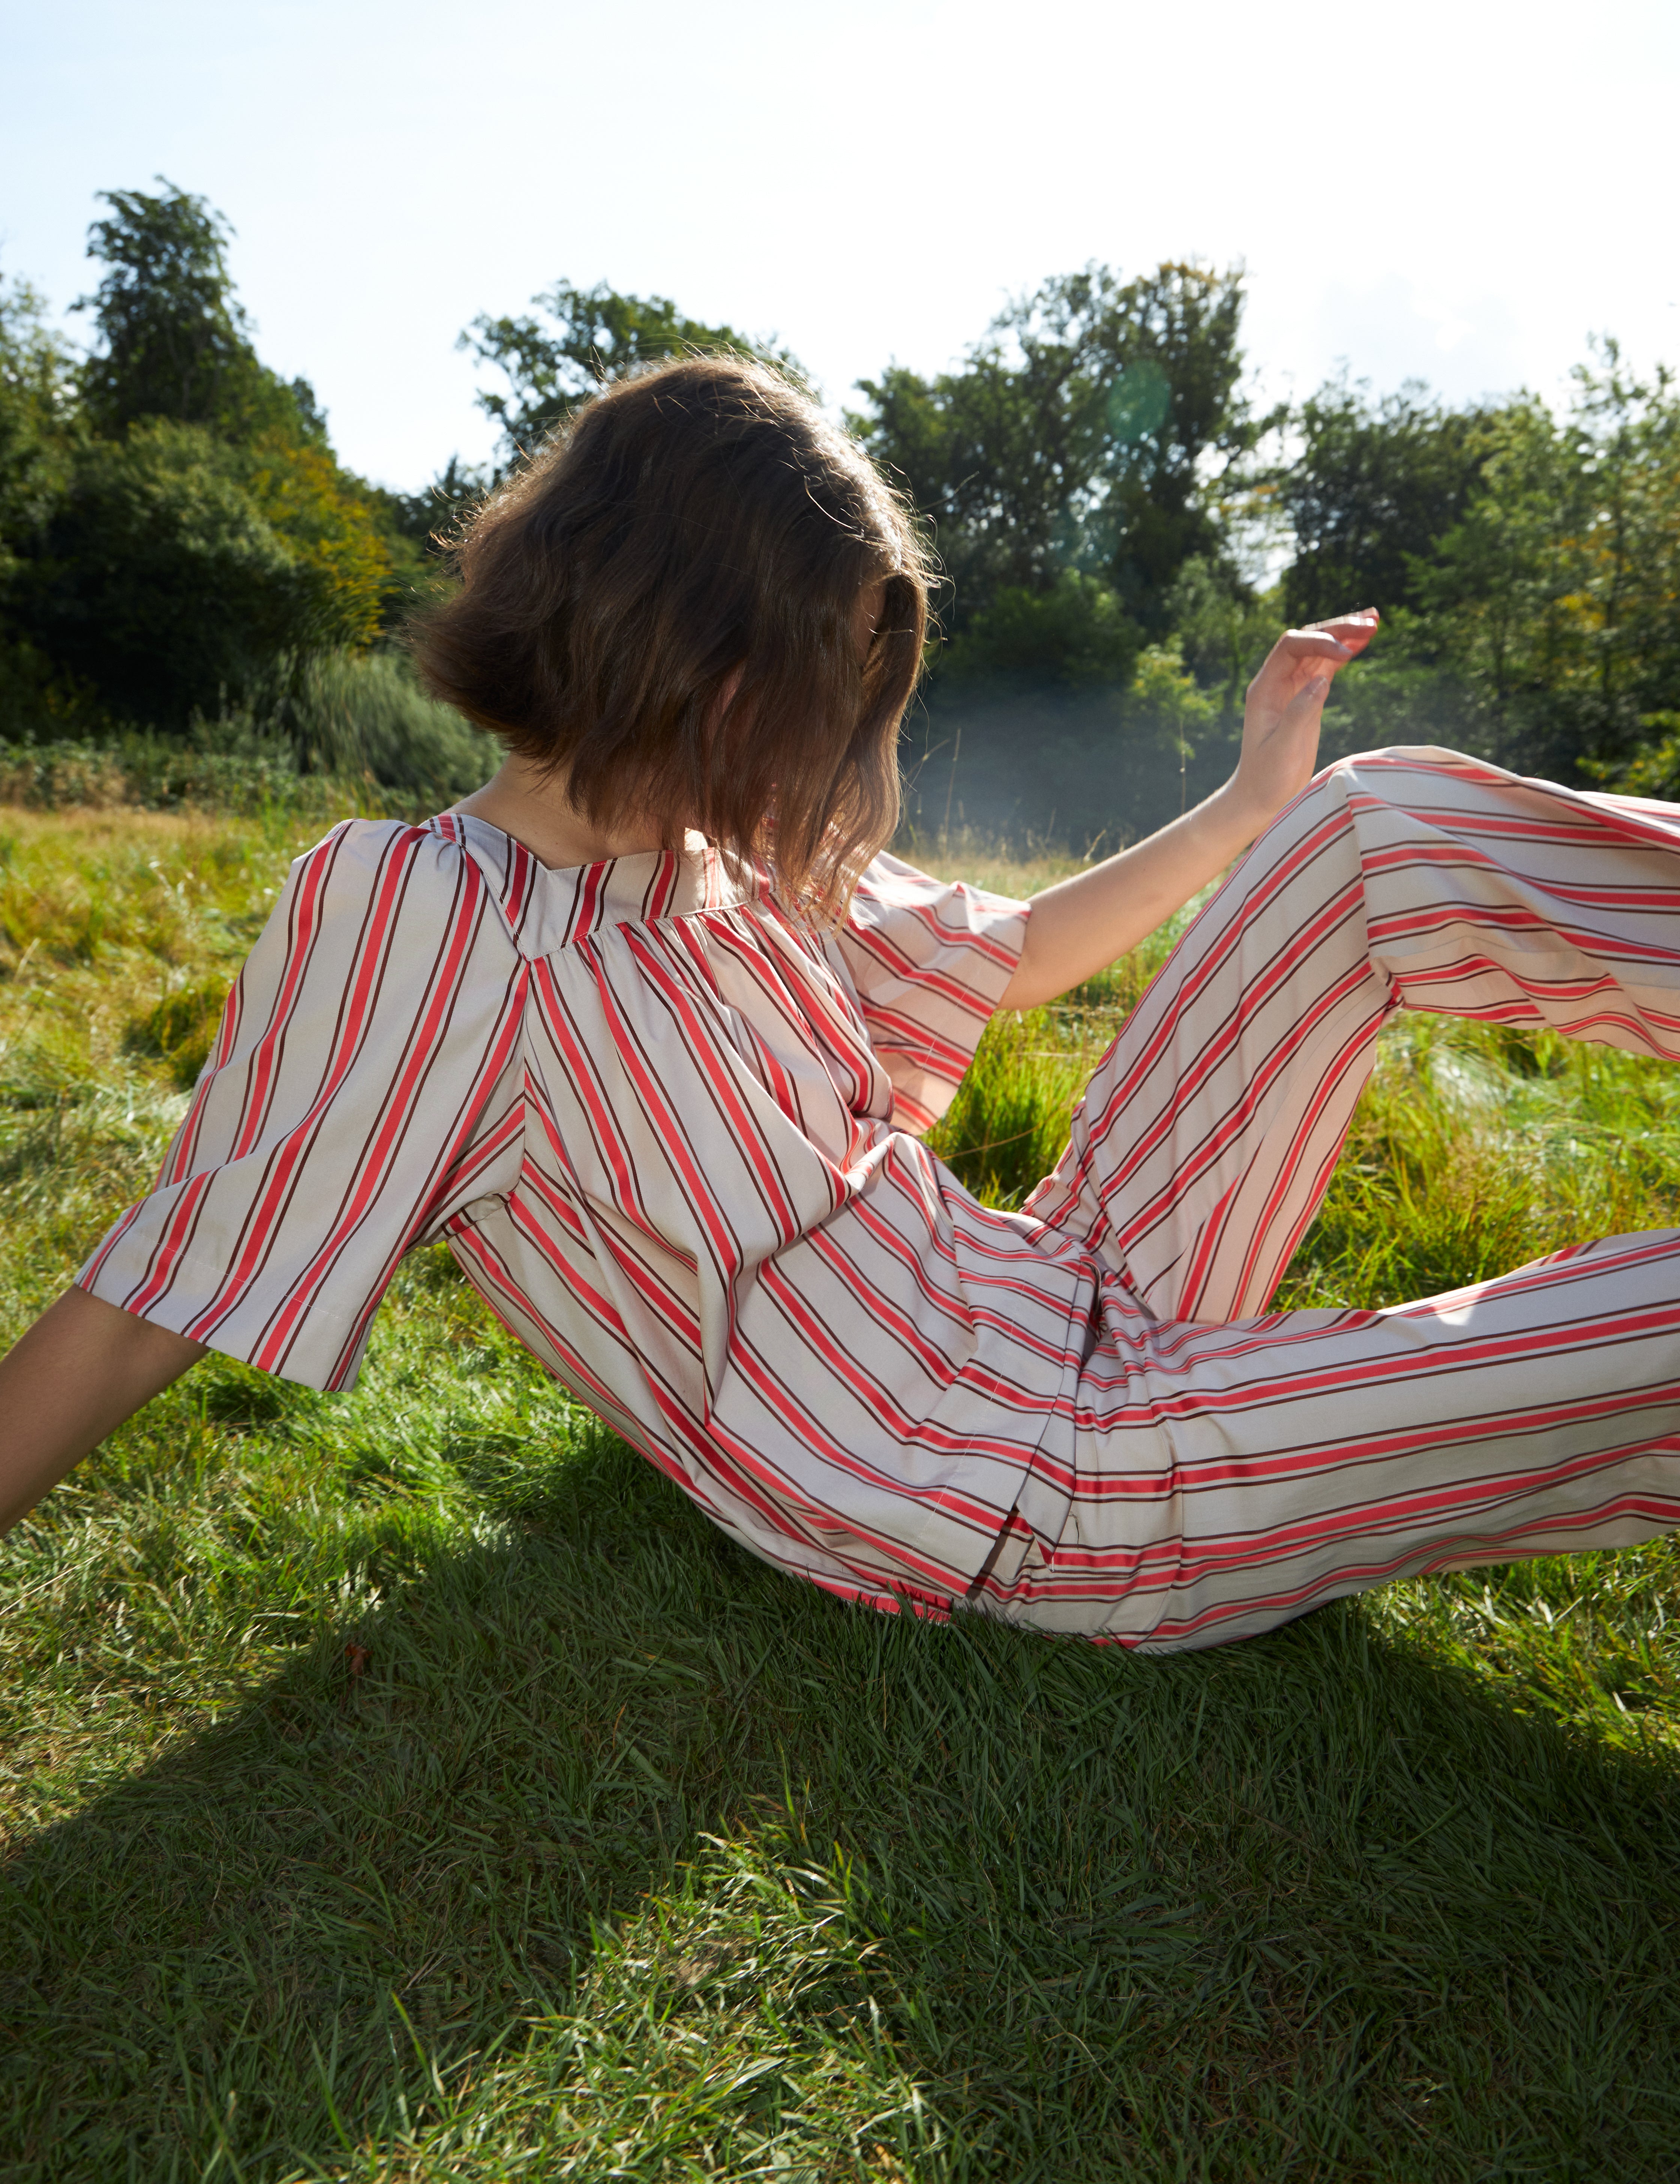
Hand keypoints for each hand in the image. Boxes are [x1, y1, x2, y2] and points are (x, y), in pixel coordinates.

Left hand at [1227, 608, 1379, 834]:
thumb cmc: (1267, 777)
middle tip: (1371, 622)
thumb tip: (1321, 679)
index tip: (1346, 655)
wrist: (1261, 797)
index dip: (1319, 642)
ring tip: (1375, 621)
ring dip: (1346, 635)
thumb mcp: (1283, 748)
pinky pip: (1327, 667)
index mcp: (1265, 688)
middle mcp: (1277, 682)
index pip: (1290, 647)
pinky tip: (1365, 642)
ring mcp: (1293, 688)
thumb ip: (1299, 712)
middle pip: (1308, 640)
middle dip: (1337, 629)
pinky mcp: (1308, 698)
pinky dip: (1346, 653)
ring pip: (1320, 651)